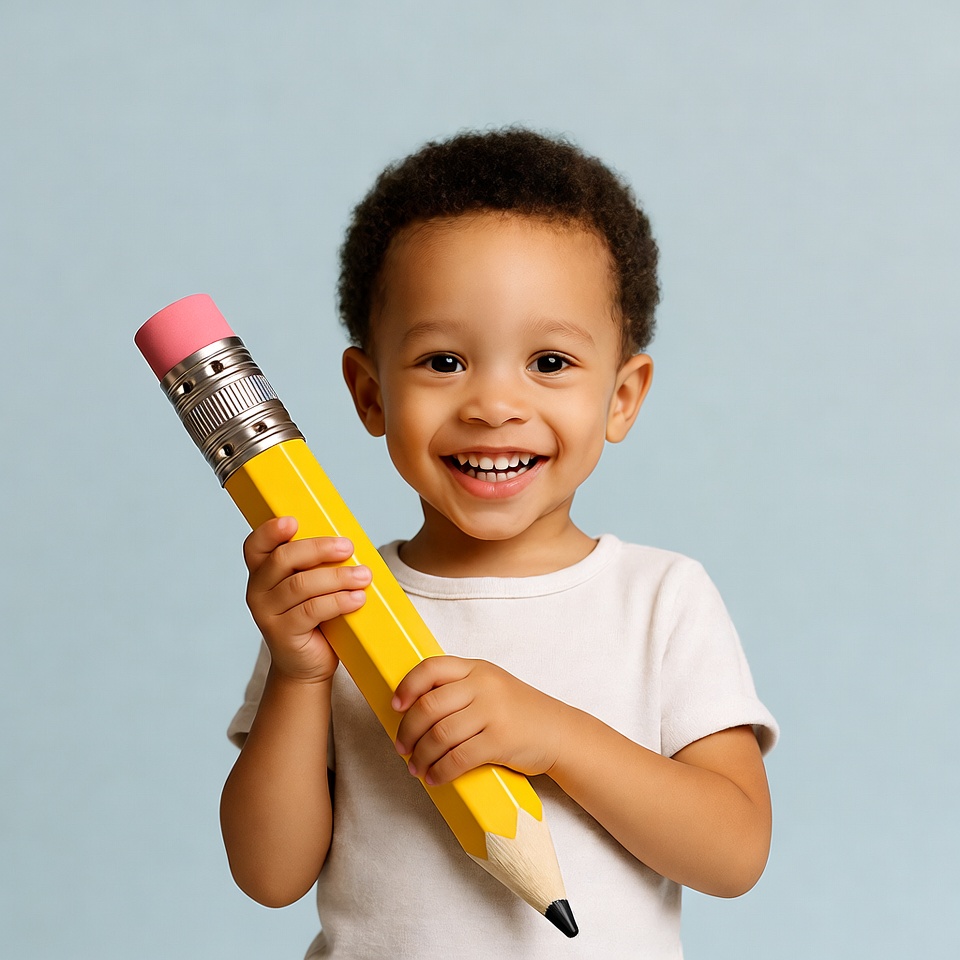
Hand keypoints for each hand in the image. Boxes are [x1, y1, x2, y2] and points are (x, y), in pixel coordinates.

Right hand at [243, 517, 371, 683]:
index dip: (270, 531)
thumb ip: (317, 564)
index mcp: (262, 571)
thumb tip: (348, 543)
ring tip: (363, 576)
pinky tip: (357, 599)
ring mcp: (266, 613)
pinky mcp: (282, 633)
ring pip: (301, 585)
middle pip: (283, 559)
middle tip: (348, 547)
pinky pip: (311, 610)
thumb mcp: (313, 586)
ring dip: (337, 577)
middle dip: (319, 549)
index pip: (256, 545)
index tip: (293, 521)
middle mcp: (257, 590)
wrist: (307, 664)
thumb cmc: (314, 618)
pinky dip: (338, 602)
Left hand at [391, 657, 563, 784]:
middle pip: (429, 706)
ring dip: (421, 756)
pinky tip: (435, 778)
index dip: (407, 687)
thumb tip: (413, 709)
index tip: (395, 706)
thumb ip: (460, 688)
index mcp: (477, 668)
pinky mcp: (500, 740)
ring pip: (439, 735)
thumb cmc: (519, 712)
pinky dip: (440, 771)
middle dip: (407, 731)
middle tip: (401, 747)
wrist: (559, 732)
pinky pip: (458, 758)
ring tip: (416, 767)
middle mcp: (483, 685)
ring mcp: (492, 712)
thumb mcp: (492, 686)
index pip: (431, 668)